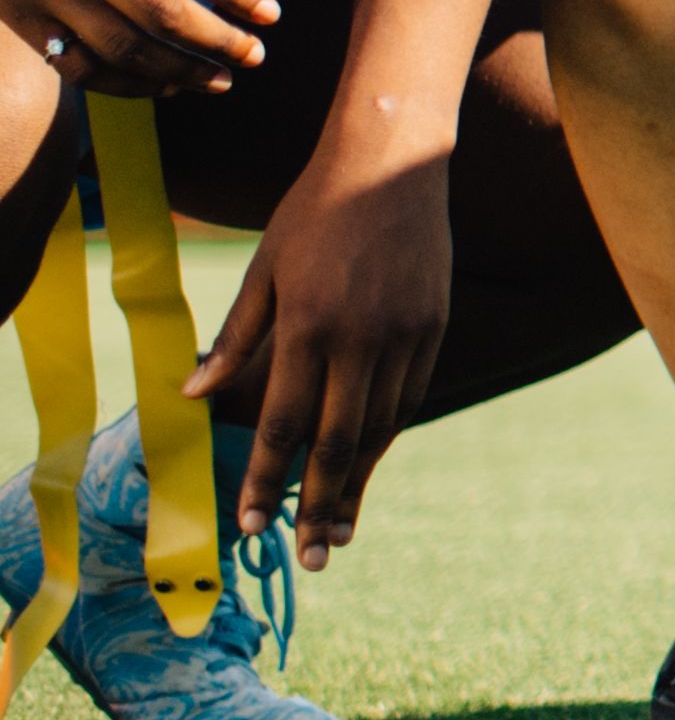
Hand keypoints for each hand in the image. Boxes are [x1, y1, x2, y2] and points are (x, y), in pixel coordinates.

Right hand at [0, 0, 270, 93]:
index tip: (271, 15)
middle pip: (158, 12)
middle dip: (216, 40)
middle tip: (255, 55)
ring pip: (120, 47)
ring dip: (178, 71)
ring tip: (219, 79)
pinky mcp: (23, 20)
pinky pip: (79, 66)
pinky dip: (126, 84)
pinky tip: (165, 85)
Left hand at [197, 143, 451, 564]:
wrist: (395, 161)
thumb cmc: (315, 210)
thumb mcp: (263, 268)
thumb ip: (234, 337)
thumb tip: (193, 397)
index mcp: (311, 325)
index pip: (284, 424)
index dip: (265, 479)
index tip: (249, 524)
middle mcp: (363, 338)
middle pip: (340, 443)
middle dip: (320, 506)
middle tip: (311, 557)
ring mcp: (407, 335)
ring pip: (382, 428)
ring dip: (359, 484)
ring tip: (341, 532)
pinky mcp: (436, 326)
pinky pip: (410, 398)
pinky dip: (386, 438)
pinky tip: (369, 466)